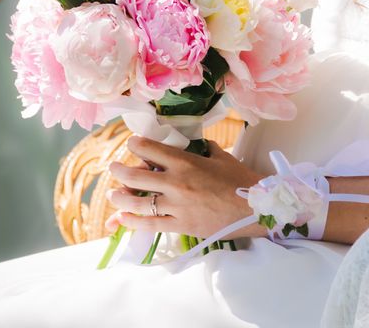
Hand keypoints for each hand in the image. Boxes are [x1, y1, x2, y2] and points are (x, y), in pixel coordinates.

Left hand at [105, 136, 265, 238]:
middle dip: (119, 170)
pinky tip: (123, 218)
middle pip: (135, 176)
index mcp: (186, 162)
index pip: (150, 149)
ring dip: (120, 197)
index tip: (132, 144)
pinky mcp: (180, 225)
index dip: (136, 144)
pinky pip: (149, 224)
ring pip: (137, 202)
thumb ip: (203, 148)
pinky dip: (132, 221)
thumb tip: (194, 143)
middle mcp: (176, 183)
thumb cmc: (240, 180)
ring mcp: (176, 206)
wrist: (255, 208)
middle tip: (114, 167)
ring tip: (114, 194)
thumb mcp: (221, 156)